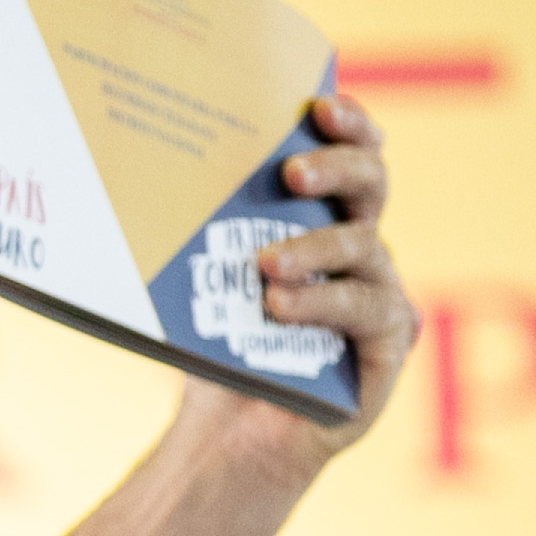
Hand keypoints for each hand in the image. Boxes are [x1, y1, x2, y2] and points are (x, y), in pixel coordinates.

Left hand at [174, 92, 419, 499]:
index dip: (350, 124)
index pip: (353, 153)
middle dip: (339, 166)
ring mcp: (381, 295)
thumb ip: (207, 227)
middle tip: (291, 172)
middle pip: (373, 184)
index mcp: (325, 219)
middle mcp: (362, 249)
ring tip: (265, 262)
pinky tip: (279, 305)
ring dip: (313, 247)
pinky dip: (321, 303)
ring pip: (364, 248)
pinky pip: (368, 310)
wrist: (229, 430)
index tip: (319, 105)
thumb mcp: (208, 277)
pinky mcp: (388, 345)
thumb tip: (146, 163)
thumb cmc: (218, 344)